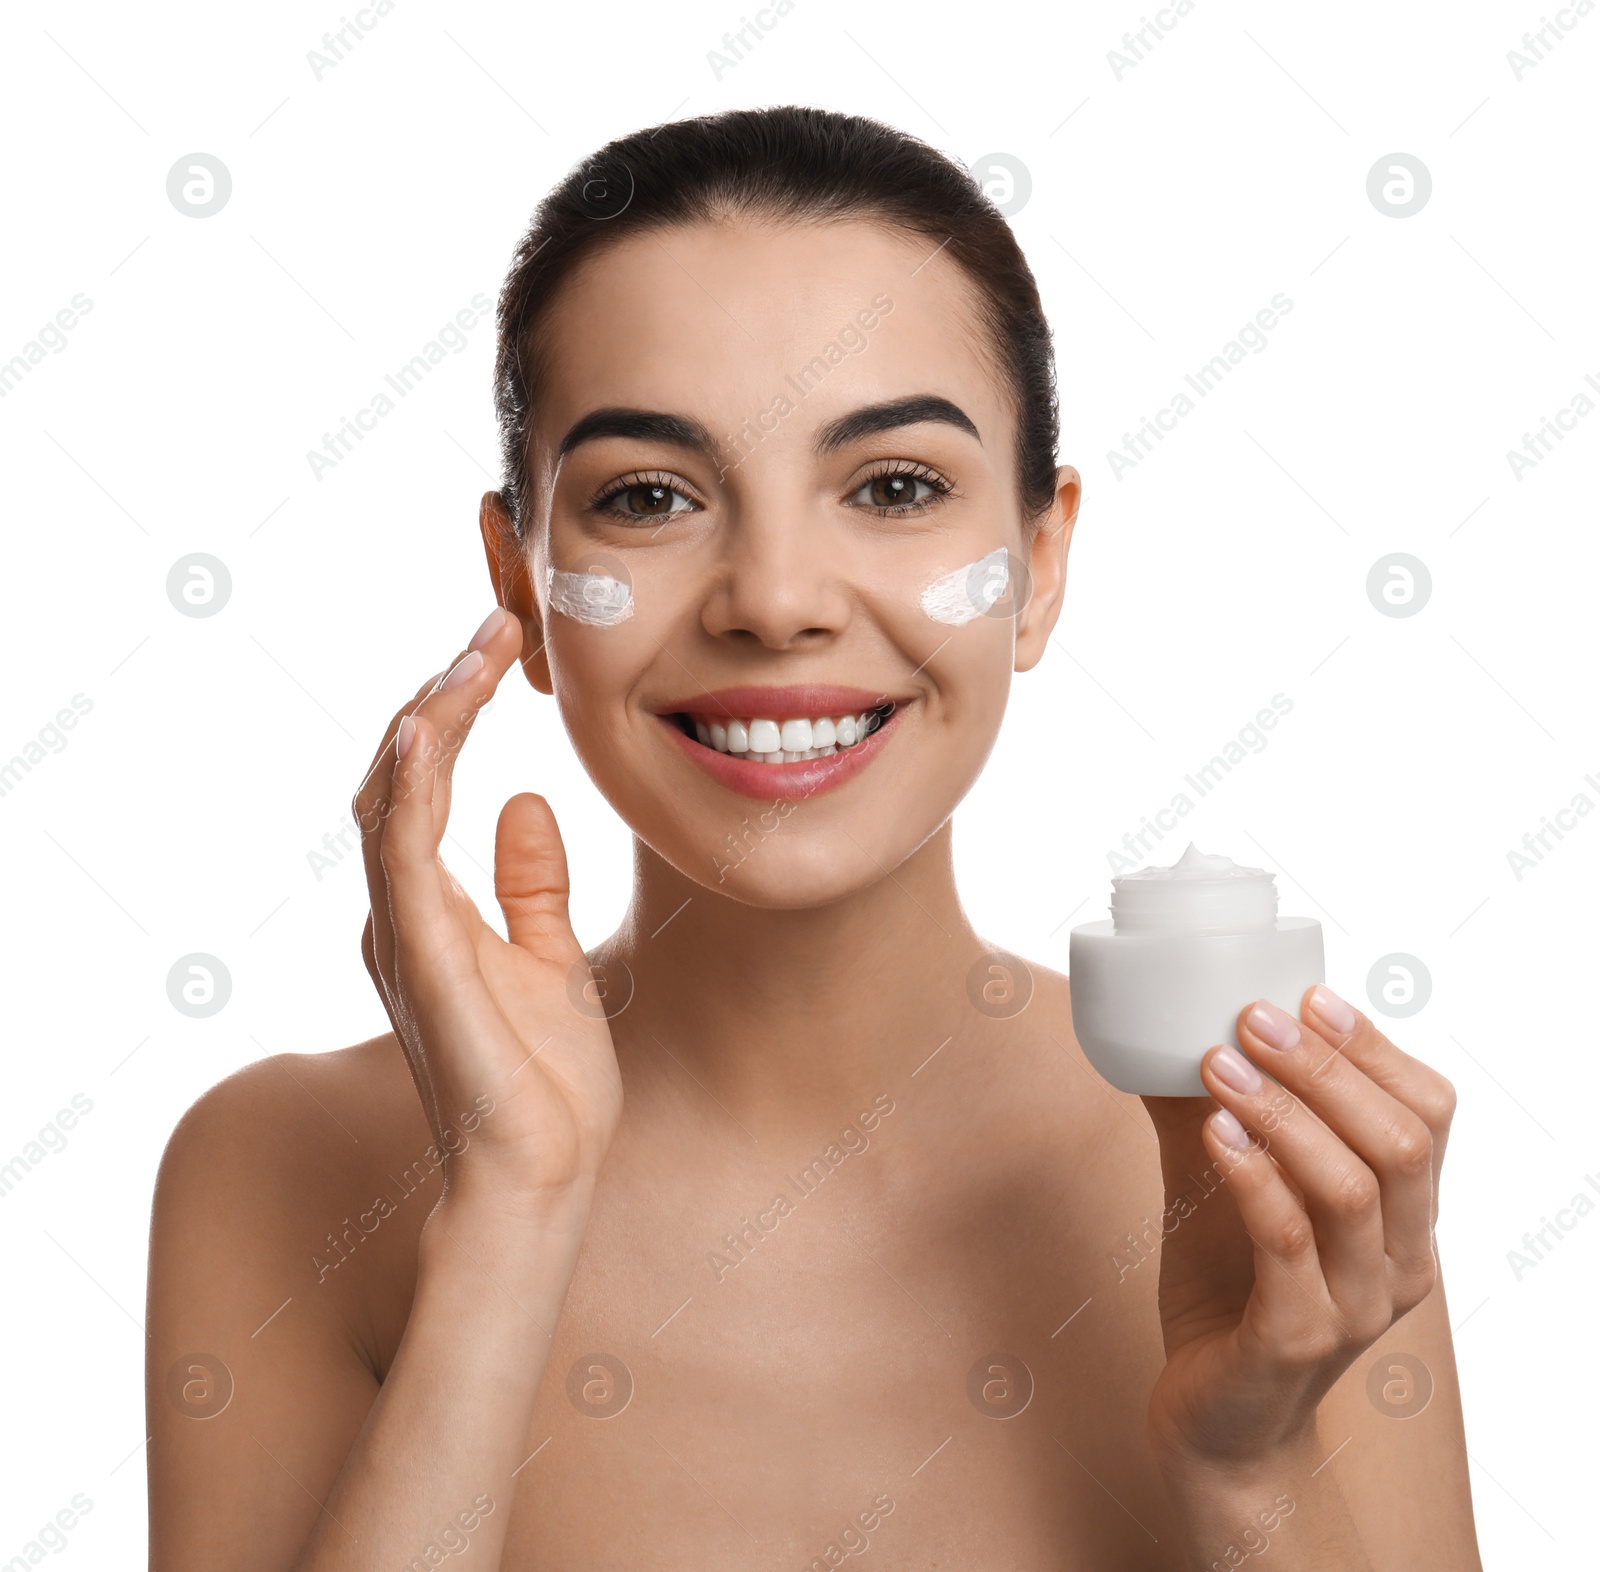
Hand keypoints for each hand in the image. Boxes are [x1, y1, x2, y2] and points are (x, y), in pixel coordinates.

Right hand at [353, 607, 623, 1218]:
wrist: (545, 1174)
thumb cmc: (546, 1084)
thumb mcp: (551, 960)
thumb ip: (530, 884)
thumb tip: (527, 803)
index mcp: (430, 912)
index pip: (425, 786)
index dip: (452, 712)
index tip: (501, 647)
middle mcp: (400, 913)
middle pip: (400, 777)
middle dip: (441, 693)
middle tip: (494, 624)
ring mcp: (403, 932)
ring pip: (392, 797)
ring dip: (430, 716)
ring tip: (476, 649)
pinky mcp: (422, 955)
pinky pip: (399, 852)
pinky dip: (408, 786)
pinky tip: (427, 729)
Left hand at [1138, 985, 1455, 1476]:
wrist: (1215, 1423)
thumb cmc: (1228, 1293)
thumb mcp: (1221, 1187)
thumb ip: (1214, 1114)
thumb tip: (1162, 1025)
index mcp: (1403, 1218)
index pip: (1428, 1115)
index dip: (1374, 1048)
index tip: (1307, 994)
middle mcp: (1398, 1262)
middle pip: (1398, 1142)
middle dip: (1325, 1066)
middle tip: (1252, 1017)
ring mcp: (1355, 1307)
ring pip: (1350, 1189)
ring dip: (1282, 1113)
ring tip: (1216, 1064)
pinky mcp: (1296, 1341)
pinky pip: (1290, 1247)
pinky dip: (1253, 1179)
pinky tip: (1212, 1134)